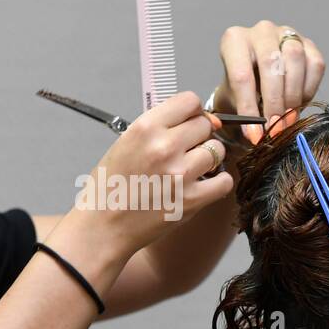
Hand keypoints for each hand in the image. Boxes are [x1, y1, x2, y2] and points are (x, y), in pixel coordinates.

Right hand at [69, 91, 232, 260]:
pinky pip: (224, 181)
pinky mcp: (191, 200)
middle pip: (205, 125)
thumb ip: (158, 128)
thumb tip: (197, 119)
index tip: (190, 122)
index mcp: (145, 128)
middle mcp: (164, 147)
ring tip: (193, 169)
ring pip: (217, 150)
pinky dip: (219, 182)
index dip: (193, 111)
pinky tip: (206, 185)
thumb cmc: (111, 186)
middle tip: (188, 149)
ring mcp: (180, 174)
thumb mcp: (125, 143)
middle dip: (200, 135)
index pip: (189, 101)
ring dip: (210, 158)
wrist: (103, 227)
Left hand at [215, 20, 325, 143]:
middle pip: (272, 63)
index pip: (242, 74)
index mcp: (234, 40)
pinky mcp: (308, 43)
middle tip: (275, 128)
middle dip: (274, 102)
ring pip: (295, 59)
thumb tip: (257, 136)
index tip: (255, 135)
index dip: (249, 108)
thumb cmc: (242, 88)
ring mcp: (286, 33)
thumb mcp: (234, 99)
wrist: (256, 76)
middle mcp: (261, 31)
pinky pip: (315, 64)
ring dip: (293, 96)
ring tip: (287, 119)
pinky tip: (300, 103)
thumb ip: (243, 114)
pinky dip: (309, 89)